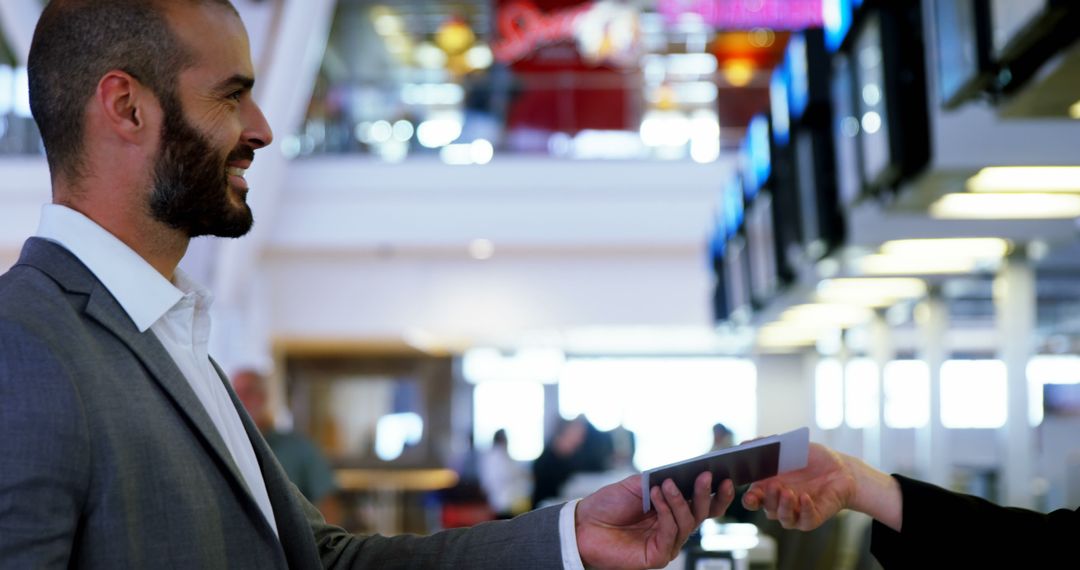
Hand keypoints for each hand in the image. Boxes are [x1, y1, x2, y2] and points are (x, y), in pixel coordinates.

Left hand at [575, 472, 733, 569]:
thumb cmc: (609, 505)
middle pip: (702, 513)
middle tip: (706, 476)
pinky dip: (666, 513)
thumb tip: (684, 472)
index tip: (725, 475)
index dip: (716, 493)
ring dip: (679, 501)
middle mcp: (674, 526)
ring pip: (687, 522)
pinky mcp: (658, 556)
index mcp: (673, 509)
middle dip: (705, 494)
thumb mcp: (637, 484)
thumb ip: (661, 479)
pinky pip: (670, 534)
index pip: (703, 503)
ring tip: (667, 485)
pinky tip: (657, 498)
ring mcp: (667, 542)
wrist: (583, 525)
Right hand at [741, 443, 901, 531]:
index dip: (749, 499)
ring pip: (784, 517)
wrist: (841, 469)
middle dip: (768, 498)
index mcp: (768, 488)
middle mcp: (779, 503)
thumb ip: (767, 445)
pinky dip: (804, 509)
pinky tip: (805, 497)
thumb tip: (745, 443)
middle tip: (773, 484)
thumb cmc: (811, 459)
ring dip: (784, 506)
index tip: (749, 494)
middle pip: (767, 508)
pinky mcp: (812, 518)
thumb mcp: (789, 447)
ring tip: (788, 492)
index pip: (753, 499)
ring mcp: (796, 512)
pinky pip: (805, 520)